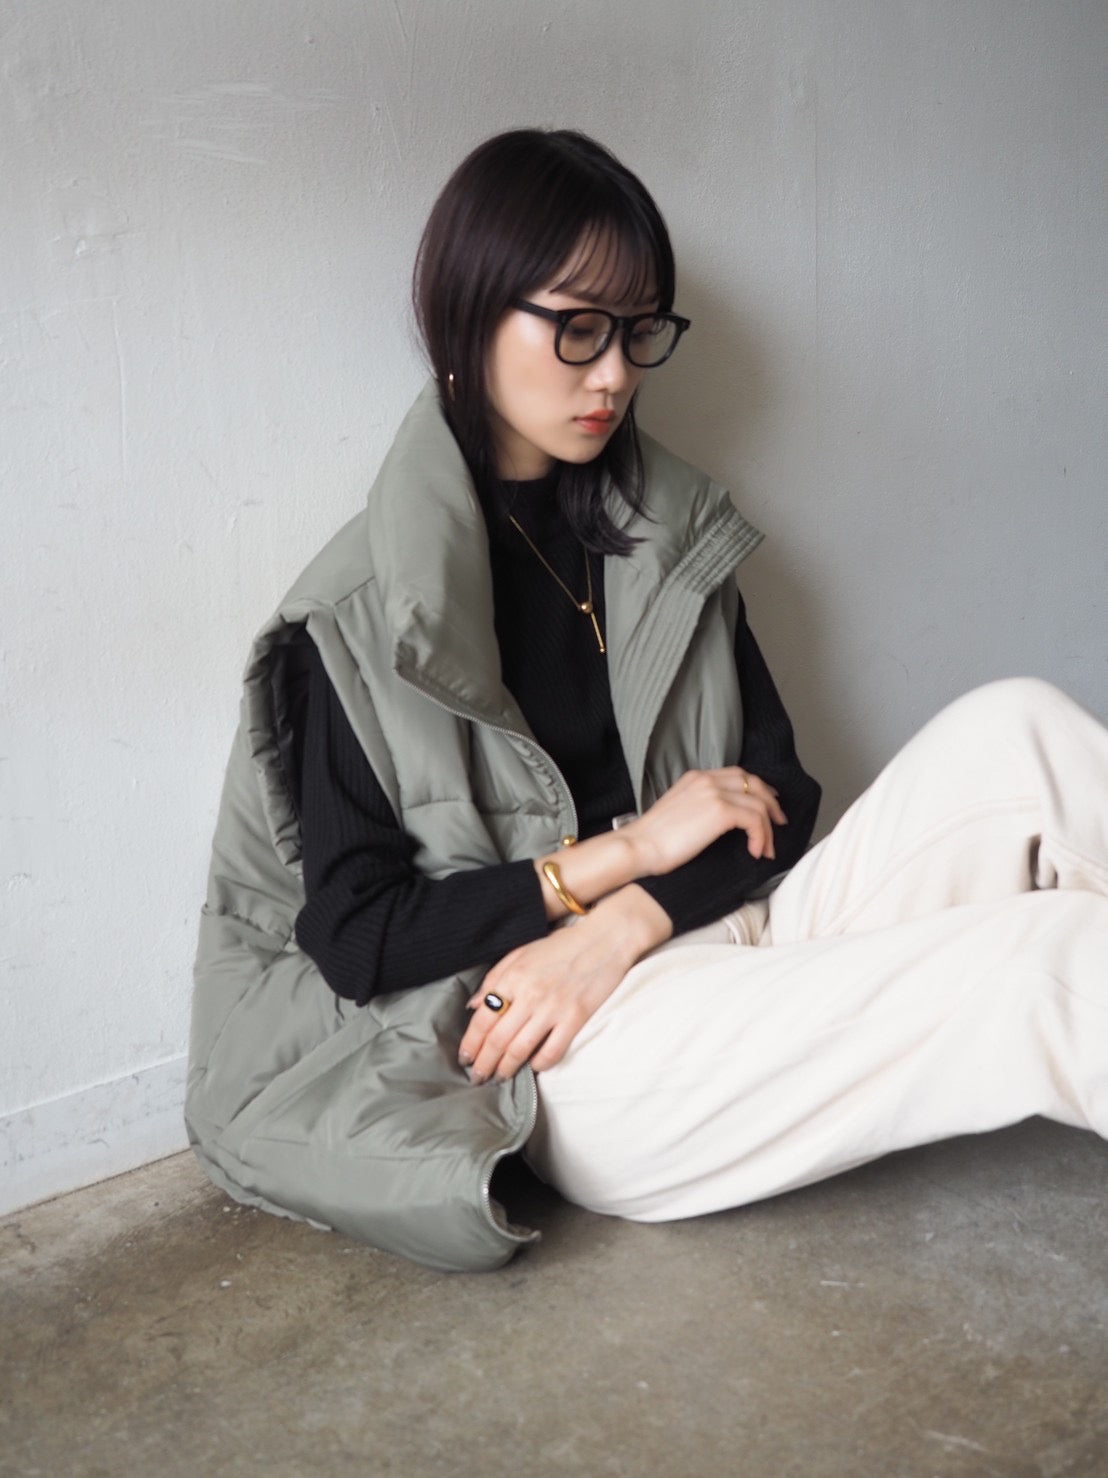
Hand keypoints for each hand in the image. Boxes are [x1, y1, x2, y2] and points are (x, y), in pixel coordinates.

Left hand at [457, 888, 668, 1081]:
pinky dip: (539, 1064)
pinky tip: (534, 1066)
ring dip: (506, 1068)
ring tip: (500, 1077)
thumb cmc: (562, 945)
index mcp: (513, 977)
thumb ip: (495, 978)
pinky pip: (552, 1051)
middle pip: (498, 1039)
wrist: (605, 938)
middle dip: (483, 1063)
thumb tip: (474, 1006)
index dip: (471, 1043)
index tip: (464, 1057)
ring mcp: (554, 1008)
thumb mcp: (522, 953)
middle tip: (477, 1076)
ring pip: (520, 1049)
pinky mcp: (576, 1018)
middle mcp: (530, 994)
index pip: (483, 1019)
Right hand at [626, 766, 786, 876]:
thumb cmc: (652, 840)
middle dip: (771, 803)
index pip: (737, 775)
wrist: (638, 847)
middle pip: (753, 783)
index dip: (758, 789)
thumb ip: (699, 807)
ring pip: (758, 804)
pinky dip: (760, 836)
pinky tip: (754, 851)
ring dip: (767, 829)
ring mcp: (714, 793)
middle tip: (779, 822)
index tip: (768, 805)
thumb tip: (719, 822)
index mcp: (695, 778)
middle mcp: (706, 779)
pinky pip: (754, 820)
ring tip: (765, 849)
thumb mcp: (677, 812)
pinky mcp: (720, 811)